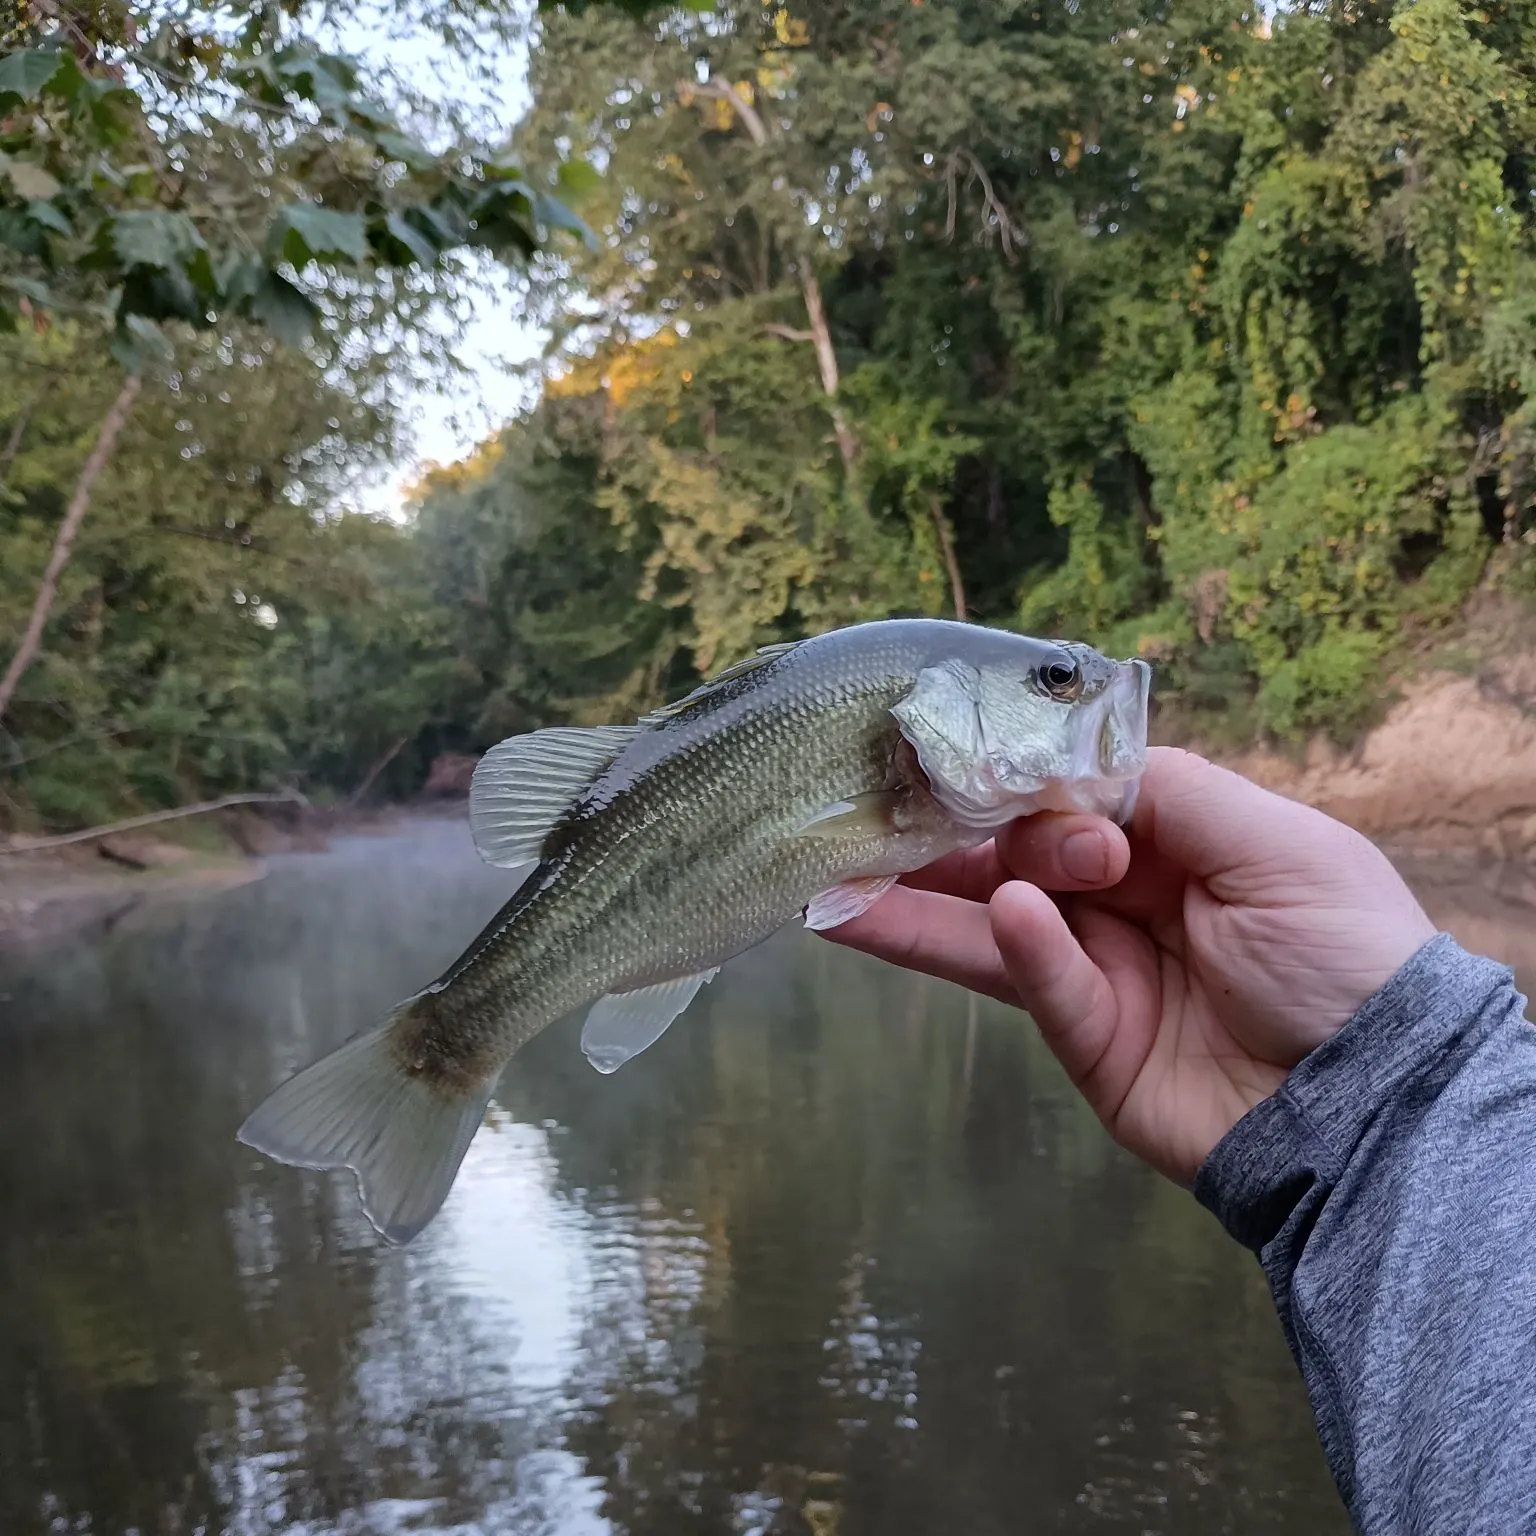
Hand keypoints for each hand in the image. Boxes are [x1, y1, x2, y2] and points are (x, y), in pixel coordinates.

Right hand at [825, 746, 1437, 1183]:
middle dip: (949, 835)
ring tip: (840, 878)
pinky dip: (1025, 948)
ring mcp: (1098, 973)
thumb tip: (1067, 770)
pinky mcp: (1087, 1042)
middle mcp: (1121, 901)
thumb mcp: (1278, 844)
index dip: (1018, 779)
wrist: (1375, 1105)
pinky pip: (1042, 985)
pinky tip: (1007, 913)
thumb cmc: (1345, 955)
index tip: (958, 756)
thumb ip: (1168, 791)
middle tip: (881, 810)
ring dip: (919, 901)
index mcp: (1171, 842)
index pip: (1066, 798)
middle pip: (1012, 859)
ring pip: (993, 926)